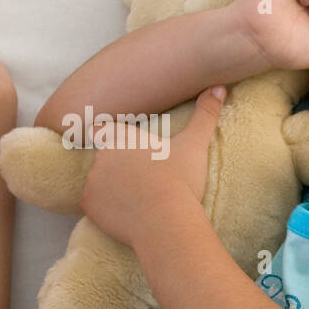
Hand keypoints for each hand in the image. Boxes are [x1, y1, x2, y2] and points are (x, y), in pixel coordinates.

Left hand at [79, 85, 225, 248]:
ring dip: (109, 188)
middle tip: (141, 180)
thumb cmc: (180, 180)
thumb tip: (219, 87)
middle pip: (102, 159)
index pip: (101, 129)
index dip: (108, 136)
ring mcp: (92, 181)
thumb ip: (205, 114)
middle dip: (116, 167)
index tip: (124, 148)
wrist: (166, 220)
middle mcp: (100, 155)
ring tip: (135, 199)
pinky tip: (124, 214)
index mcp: (122, 137)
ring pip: (97, 182)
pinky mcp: (89, 206)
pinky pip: (93, 206)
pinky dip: (104, 210)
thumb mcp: (194, 145)